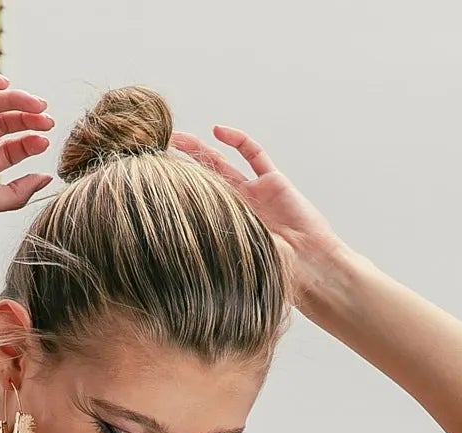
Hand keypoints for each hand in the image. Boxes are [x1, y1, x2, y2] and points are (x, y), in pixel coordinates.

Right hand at [0, 66, 54, 226]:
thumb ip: (14, 194)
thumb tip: (47, 179)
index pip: (6, 152)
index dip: (27, 143)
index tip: (45, 139)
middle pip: (0, 125)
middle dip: (24, 119)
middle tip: (46, 116)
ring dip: (11, 99)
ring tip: (33, 103)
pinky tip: (3, 85)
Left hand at [169, 124, 347, 287]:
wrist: (310, 266)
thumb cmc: (276, 273)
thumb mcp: (234, 263)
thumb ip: (209, 250)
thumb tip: (167, 250)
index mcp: (226, 230)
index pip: (195, 206)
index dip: (176, 194)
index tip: (151, 185)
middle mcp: (239, 210)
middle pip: (204, 182)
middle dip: (181, 167)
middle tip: (155, 154)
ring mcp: (256, 194)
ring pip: (223, 164)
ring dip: (201, 149)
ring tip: (176, 138)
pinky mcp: (273, 181)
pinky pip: (253, 155)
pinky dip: (237, 140)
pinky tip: (217, 131)